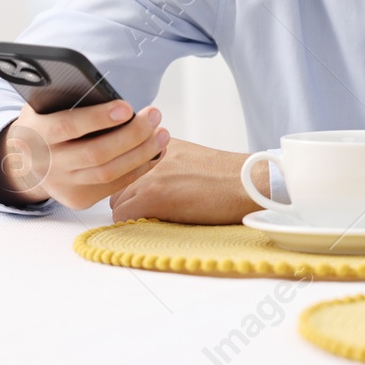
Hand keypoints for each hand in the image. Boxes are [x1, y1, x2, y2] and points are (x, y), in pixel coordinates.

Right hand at [0, 100, 167, 209]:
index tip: (127, 107)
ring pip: (110, 173)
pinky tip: (156, 151)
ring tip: (162, 133)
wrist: (25, 161)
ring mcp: (64, 185)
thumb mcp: (45, 107)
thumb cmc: (45, 123)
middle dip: (132, 134)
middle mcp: (48, 164)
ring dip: (142, 152)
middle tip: (154, 115)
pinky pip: (116, 185)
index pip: (67, 127)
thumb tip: (105, 90)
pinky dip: (140, 167)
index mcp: (36, 134)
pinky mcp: (80, 199)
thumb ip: (67, 99)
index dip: (98, 118)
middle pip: (96, 154)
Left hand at [109, 138, 268, 224]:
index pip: (122, 161)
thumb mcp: (189, 155)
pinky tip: (158, 221)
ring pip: (117, 200)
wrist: (249, 184)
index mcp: (159, 140)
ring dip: (132, 211)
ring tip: (160, 214)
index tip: (139, 190)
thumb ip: (162, 160)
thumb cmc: (227, 176)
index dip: (128, 181)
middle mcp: (149, 152)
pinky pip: (123, 216)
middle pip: (116, 182)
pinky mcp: (154, 195)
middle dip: (128, 197)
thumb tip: (140, 181)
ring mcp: (150, 174)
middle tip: (153, 206)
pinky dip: (134, 223)